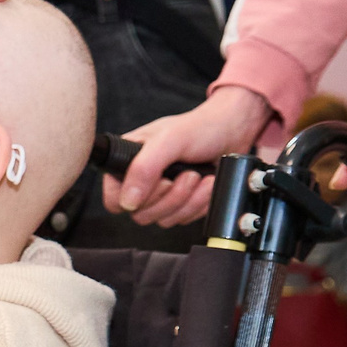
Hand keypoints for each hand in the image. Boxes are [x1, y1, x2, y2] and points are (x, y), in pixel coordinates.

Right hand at [109, 87, 273, 225]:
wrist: (233, 131)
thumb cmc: (201, 127)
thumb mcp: (169, 140)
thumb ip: (144, 168)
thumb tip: (128, 200)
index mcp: (128, 161)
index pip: (114, 199)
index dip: (136, 198)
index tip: (160, 182)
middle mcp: (141, 179)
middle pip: (141, 214)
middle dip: (171, 197)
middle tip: (187, 174)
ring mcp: (161, 194)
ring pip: (164, 219)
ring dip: (189, 200)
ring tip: (199, 175)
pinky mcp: (180, 203)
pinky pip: (183, 219)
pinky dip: (199, 204)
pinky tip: (206, 184)